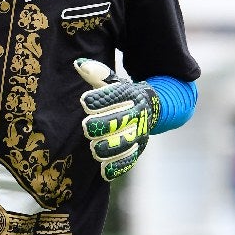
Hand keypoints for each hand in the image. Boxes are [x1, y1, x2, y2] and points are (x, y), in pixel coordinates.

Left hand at [75, 58, 160, 181]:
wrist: (155, 107)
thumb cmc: (125, 95)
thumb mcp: (115, 82)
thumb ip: (97, 74)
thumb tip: (79, 64)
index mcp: (131, 94)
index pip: (117, 96)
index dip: (101, 99)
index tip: (85, 101)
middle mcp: (137, 114)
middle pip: (122, 121)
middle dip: (104, 124)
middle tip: (87, 127)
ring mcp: (139, 133)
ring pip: (126, 143)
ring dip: (110, 147)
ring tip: (94, 148)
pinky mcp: (138, 148)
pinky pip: (129, 160)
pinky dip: (117, 166)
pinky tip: (104, 170)